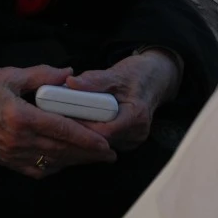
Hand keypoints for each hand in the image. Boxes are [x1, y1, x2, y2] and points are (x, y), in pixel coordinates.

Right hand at [0, 65, 116, 178]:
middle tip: (110, 154)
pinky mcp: (8, 162)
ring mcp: (12, 154)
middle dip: (89, 154)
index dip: (86, 138)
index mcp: (21, 117)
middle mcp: (18, 140)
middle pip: (62, 150)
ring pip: (53, 162)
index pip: (62, 130)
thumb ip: (42, 74)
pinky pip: (38, 170)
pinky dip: (57, 166)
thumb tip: (69, 73)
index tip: (105, 142)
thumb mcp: (11, 75)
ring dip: (76, 162)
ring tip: (95, 158)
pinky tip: (69, 161)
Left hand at [65, 50, 179, 150]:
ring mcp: (133, 140)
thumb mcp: (116, 73)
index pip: (104, 130)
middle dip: (81, 128)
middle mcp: (137, 133)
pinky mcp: (128, 142)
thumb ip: (93, 80)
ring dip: (86, 132)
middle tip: (62, 114)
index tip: (64, 114)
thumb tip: (71, 83)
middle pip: (101, 140)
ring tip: (72, 116)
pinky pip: (106, 142)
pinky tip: (86, 122)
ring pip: (102, 144)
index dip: (82, 124)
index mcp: (136, 115)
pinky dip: (94, 133)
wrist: (154, 80)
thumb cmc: (136, 75)